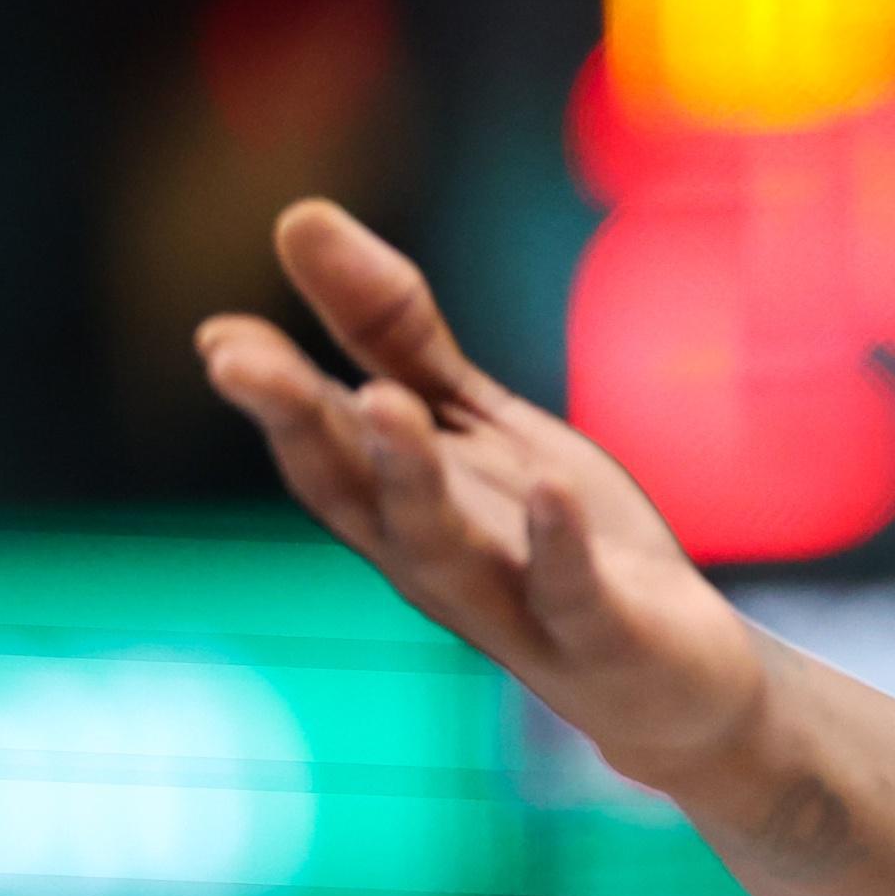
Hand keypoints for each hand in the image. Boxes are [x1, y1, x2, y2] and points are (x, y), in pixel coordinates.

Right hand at [200, 201, 771, 788]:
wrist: (675, 680)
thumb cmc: (555, 543)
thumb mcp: (479, 424)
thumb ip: (394, 336)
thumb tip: (296, 215)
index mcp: (401, 508)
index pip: (321, 449)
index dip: (270, 396)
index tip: (219, 336)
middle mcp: (436, 562)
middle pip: (356, 495)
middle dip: (298, 427)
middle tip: (240, 360)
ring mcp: (513, 605)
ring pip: (440, 547)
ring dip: (408, 476)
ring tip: (383, 401)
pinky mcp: (599, 635)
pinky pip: (569, 590)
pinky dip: (555, 541)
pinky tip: (547, 483)